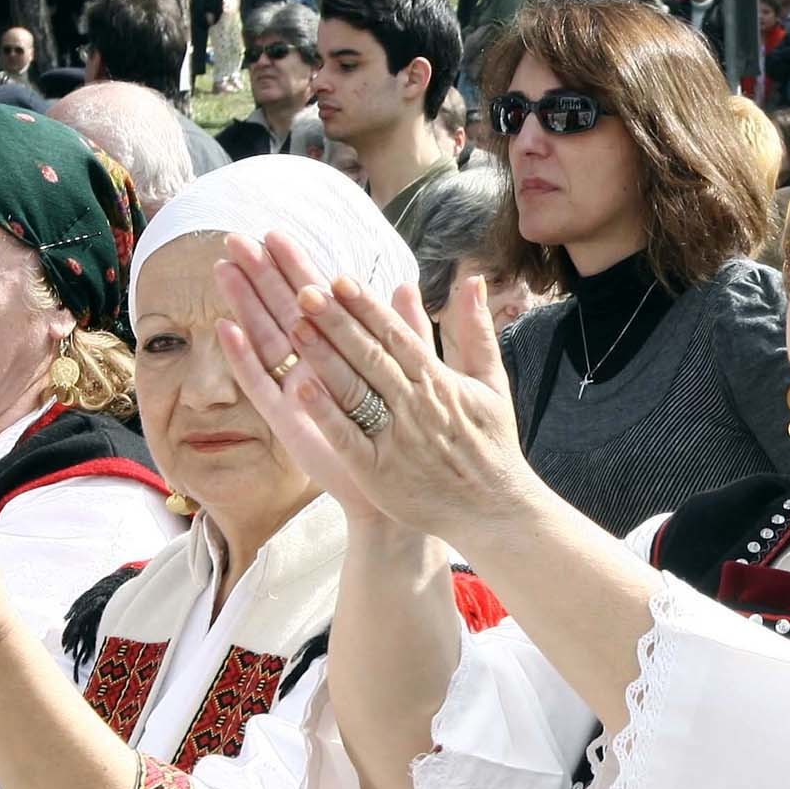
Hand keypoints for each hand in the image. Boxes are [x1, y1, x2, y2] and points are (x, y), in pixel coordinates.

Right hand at [213, 230, 392, 519]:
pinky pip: (261, 385)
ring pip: (266, 338)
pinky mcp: (288, 419)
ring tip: (224, 268)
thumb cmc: (406, 432)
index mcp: (343, 351)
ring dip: (244, 304)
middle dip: (261, 274)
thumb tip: (406, 285)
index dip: (297, 267)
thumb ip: (408, 331)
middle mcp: (315, 365)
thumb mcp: (415, 375)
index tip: (276, 233)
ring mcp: (297, 390)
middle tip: (236, 237)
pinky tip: (227, 329)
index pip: (317, 299)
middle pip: (283, 310)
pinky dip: (243, 358)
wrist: (402, 483)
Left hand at [219, 241, 530, 545]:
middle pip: (369, 355)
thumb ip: (475, 330)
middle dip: (337, 321)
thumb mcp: (491, 382)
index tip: (339, 279)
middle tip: (304, 290)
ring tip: (295, 326)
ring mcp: (396, 438)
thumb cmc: (492, 444)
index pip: (396, 335)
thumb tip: (472, 280)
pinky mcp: (379, 472)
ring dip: (324, 357)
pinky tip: (300, 389)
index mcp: (438, 380)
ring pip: (354, 390)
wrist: (494, 510)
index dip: (366, 306)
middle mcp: (416, 404)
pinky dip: (325, 413)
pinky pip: (347, 437)